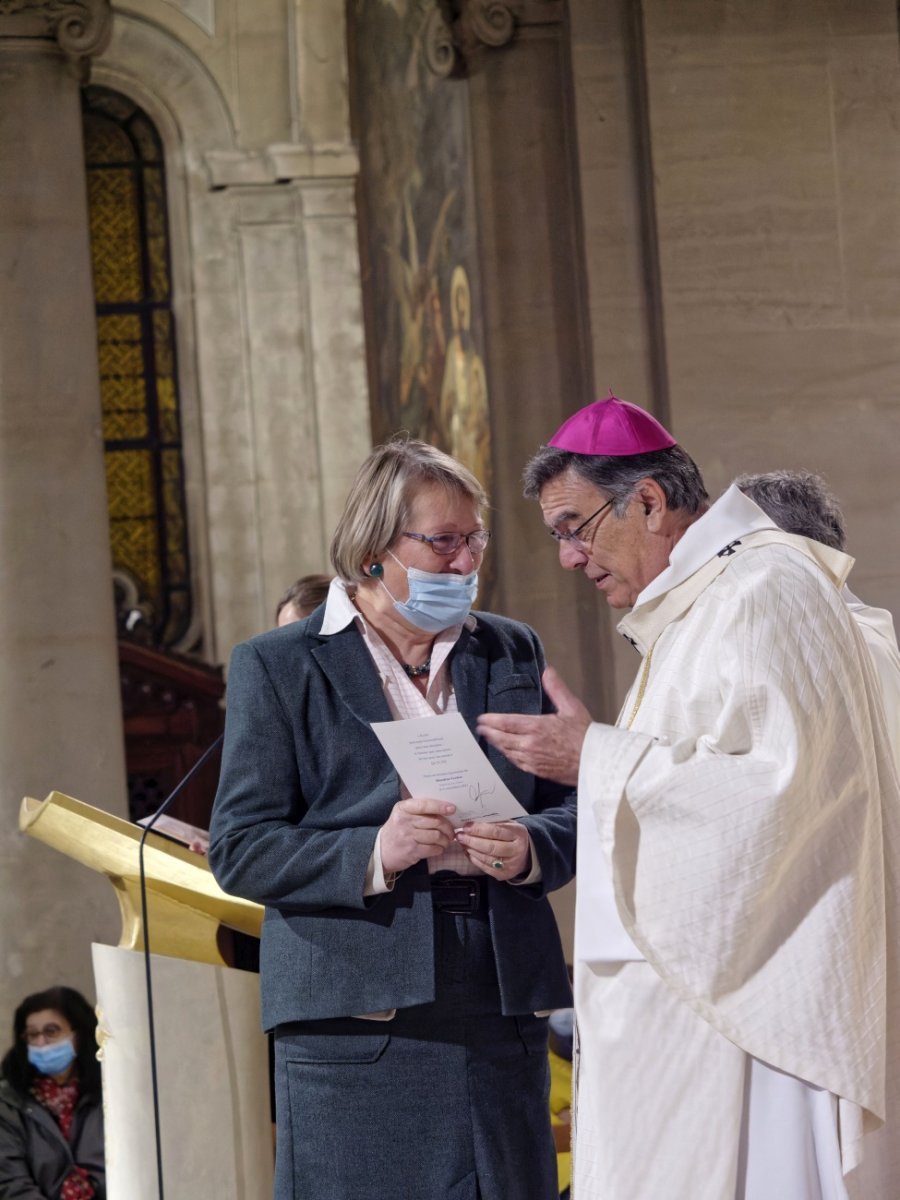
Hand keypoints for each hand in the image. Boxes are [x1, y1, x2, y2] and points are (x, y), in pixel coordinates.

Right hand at [380, 798, 457, 872]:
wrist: (381, 850)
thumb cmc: (397, 829)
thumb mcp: (403, 814)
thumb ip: (419, 810)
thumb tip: (445, 808)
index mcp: (403, 808)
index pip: (424, 805)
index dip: (440, 806)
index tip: (452, 809)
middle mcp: (404, 821)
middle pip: (434, 821)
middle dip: (447, 827)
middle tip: (451, 831)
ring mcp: (408, 837)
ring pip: (436, 836)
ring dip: (445, 839)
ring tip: (446, 840)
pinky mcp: (412, 851)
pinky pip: (433, 849)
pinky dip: (439, 849)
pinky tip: (439, 848)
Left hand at [455, 819, 530, 878]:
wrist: (526, 854)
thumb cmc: (513, 835)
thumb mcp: (509, 824)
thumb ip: (495, 822)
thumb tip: (473, 820)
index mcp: (519, 834)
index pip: (496, 831)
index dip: (479, 829)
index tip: (466, 826)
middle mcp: (516, 850)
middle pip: (490, 847)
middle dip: (472, 841)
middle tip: (460, 836)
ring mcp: (510, 865)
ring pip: (486, 858)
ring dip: (471, 850)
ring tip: (462, 843)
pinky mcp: (503, 875)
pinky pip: (485, 867)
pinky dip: (474, 859)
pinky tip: (468, 851)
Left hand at [476, 665, 591, 786]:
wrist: (595, 761)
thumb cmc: (585, 735)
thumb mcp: (572, 707)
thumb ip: (556, 689)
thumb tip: (548, 671)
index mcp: (536, 727)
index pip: (506, 723)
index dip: (491, 721)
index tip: (482, 718)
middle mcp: (530, 744)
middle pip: (502, 738)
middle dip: (489, 732)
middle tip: (480, 728)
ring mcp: (532, 759)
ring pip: (507, 752)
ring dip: (496, 744)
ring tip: (490, 738)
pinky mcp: (536, 771)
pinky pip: (516, 763)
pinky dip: (508, 756)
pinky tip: (506, 752)